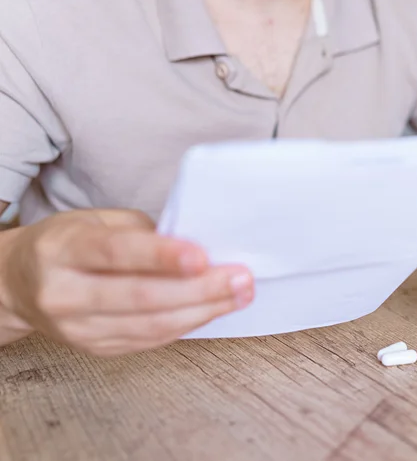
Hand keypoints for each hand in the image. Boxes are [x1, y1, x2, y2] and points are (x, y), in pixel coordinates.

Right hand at [0, 209, 253, 356]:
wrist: (20, 284)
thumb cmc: (70, 243)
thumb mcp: (96, 220)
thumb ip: (143, 231)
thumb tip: (199, 246)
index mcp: (62, 250)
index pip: (116, 254)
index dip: (161, 256)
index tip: (202, 256)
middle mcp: (64, 293)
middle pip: (140, 296)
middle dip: (199, 289)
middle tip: (240, 278)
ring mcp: (77, 328)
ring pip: (149, 325)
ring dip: (203, 311)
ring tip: (239, 294)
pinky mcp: (94, 349)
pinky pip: (149, 340)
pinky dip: (187, 324)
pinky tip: (213, 309)